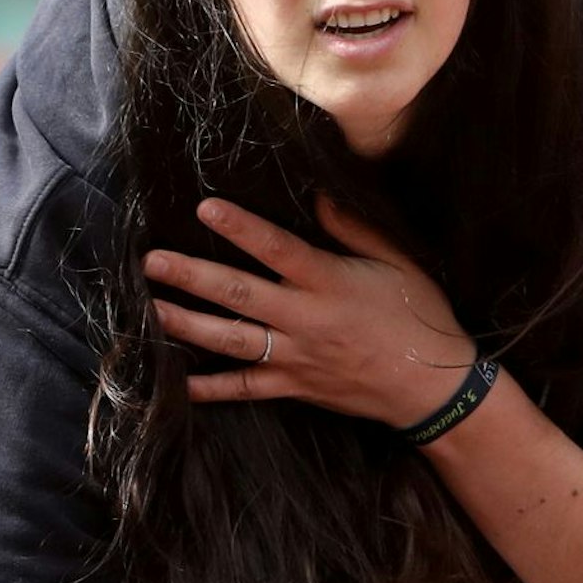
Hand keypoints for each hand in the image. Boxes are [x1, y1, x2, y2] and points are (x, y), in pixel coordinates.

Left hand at [142, 195, 476, 427]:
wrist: (432, 389)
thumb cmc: (420, 318)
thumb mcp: (398, 262)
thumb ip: (354, 227)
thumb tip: (317, 194)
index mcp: (329, 283)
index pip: (277, 249)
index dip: (240, 228)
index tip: (204, 208)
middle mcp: (305, 320)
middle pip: (238, 294)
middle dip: (191, 277)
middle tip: (150, 261)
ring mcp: (295, 357)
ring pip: (231, 340)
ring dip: (186, 324)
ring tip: (150, 309)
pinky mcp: (293, 387)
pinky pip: (244, 388)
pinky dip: (208, 388)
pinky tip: (175, 382)